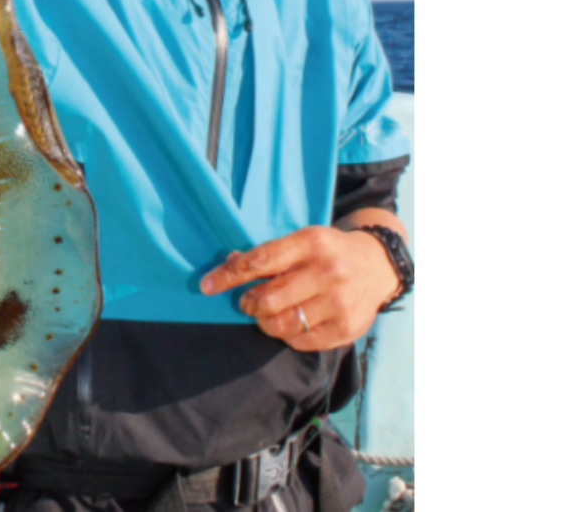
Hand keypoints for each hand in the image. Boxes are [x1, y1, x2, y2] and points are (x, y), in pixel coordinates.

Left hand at [200, 226, 401, 350]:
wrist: (377, 265)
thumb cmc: (328, 251)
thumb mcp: (301, 240)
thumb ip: (268, 253)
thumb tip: (229, 263)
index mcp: (311, 242)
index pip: (260, 261)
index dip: (228, 276)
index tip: (206, 285)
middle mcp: (327, 272)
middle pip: (268, 299)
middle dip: (248, 303)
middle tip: (247, 301)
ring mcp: (339, 303)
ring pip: (282, 325)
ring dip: (264, 322)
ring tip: (267, 314)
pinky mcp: (346, 329)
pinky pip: (300, 342)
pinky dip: (286, 335)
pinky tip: (290, 322)